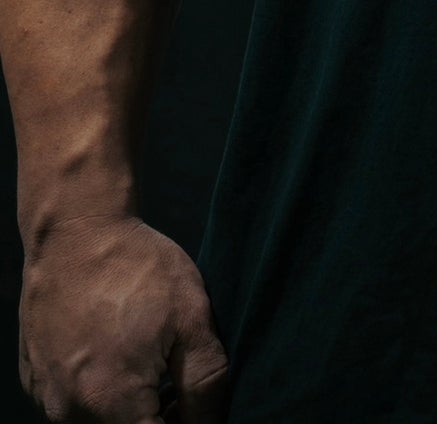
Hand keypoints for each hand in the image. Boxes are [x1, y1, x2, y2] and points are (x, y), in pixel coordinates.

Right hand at [18, 215, 229, 422]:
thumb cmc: (138, 267)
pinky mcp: (35, 382)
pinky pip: (73, 405)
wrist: (76, 229)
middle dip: (158, 417)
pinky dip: (98, 392)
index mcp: (112, 402)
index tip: (192, 402)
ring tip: (145, 357)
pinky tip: (114, 349)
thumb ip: (204, 386)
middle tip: (174, 378)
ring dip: (127, 408)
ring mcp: (47, 398)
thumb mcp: (192, 318)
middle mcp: (70, 412)